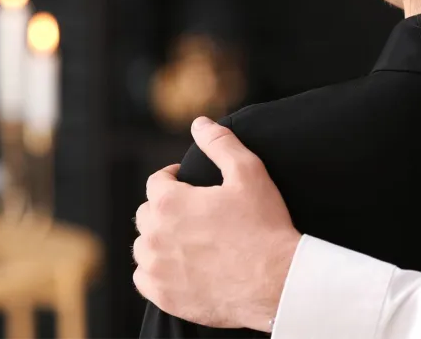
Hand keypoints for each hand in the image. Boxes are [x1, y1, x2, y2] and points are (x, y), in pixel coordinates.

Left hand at [134, 117, 300, 330]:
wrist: (277, 282)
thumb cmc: (264, 226)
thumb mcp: (248, 172)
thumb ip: (220, 143)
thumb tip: (199, 123)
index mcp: (170, 201)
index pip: (156, 182)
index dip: (172, 179)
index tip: (187, 184)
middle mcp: (155, 234)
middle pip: (147, 214)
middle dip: (165, 209)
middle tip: (192, 214)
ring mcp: (156, 268)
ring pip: (143, 247)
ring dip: (158, 240)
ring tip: (185, 241)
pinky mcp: (163, 296)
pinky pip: (144, 279)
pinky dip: (156, 272)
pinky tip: (179, 268)